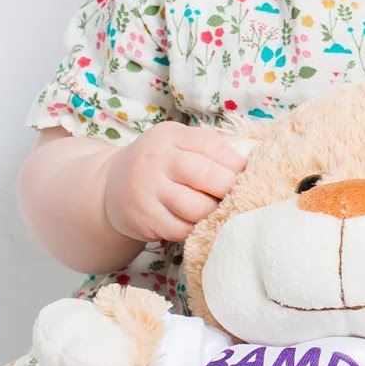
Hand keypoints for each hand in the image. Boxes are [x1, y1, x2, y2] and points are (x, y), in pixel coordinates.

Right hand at [103, 122, 250, 243]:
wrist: (111, 187)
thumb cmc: (160, 165)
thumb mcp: (177, 144)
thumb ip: (209, 148)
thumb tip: (253, 158)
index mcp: (170, 136)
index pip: (211, 146)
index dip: (236, 163)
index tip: (248, 174)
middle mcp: (156, 160)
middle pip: (206, 176)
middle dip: (229, 189)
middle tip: (238, 196)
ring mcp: (147, 190)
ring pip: (197, 207)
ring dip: (215, 212)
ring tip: (219, 210)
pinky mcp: (145, 218)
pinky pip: (183, 229)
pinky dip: (197, 229)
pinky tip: (199, 223)